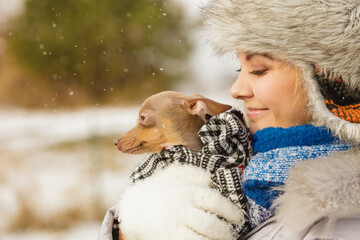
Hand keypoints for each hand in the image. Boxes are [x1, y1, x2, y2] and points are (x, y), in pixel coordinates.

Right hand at [117, 164, 245, 239]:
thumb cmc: (159, 189)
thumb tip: (213, 179)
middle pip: (210, 224)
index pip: (214, 200)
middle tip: (232, 233)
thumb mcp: (174, 173)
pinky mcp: (169, 238)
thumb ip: (194, 173)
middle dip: (226, 231)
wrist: (133, 207)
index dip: (230, 210)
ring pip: (202, 238)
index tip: (239, 216)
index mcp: (185, 191)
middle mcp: (181, 209)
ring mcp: (173, 226)